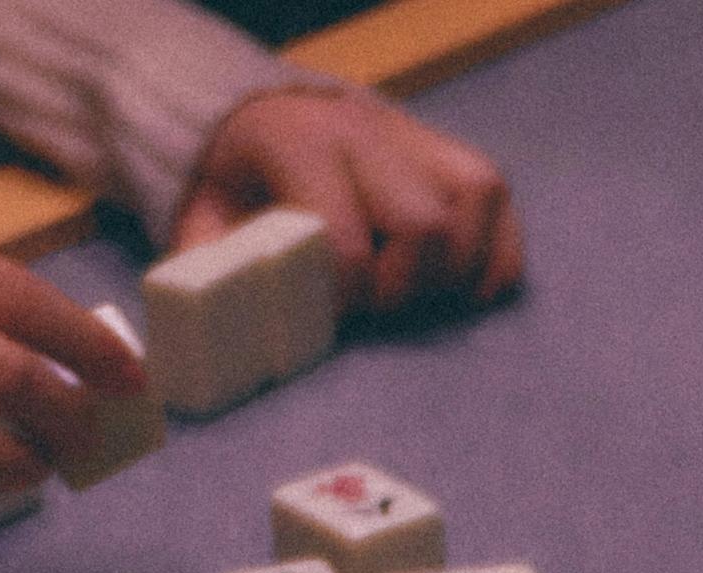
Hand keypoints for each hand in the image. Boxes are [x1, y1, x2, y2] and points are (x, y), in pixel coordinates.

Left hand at [176, 88, 521, 316]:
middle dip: (404, 288)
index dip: (344, 299)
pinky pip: (500, 205)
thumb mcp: (203, 215)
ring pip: (474, 207)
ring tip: (416, 295)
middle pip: (426, 228)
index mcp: (299, 142)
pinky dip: (492, 256)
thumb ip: (209, 266)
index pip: (348, 242)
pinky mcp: (454, 153)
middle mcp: (368, 129)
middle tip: (374, 308)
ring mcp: (418, 136)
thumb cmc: (237, 181)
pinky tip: (460, 286)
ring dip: (454, 271)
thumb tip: (220, 329)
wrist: (265, 114)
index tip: (327, 318)